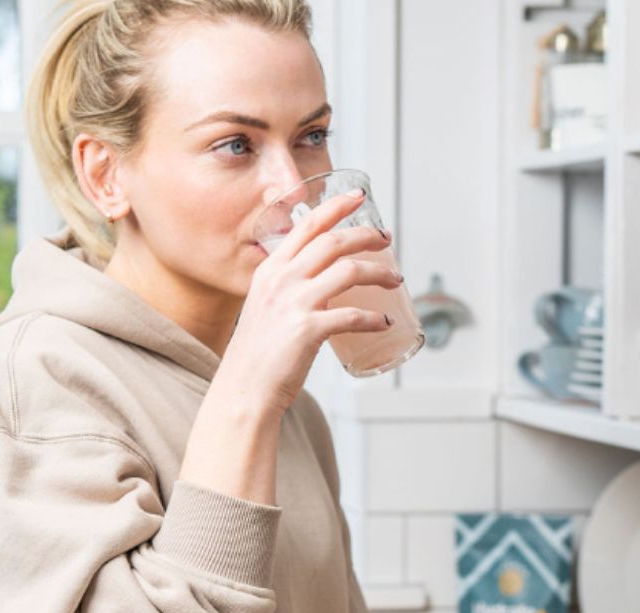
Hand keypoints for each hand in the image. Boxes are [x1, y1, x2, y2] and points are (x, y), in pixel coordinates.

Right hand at [222, 189, 403, 418]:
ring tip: (395, 279)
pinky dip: (374, 317)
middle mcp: (281, 280)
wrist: (244, 389)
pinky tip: (384, 322)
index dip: (336, 206)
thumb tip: (321, 286)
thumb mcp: (265, 308)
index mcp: (270, 270)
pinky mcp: (308, 330)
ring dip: (379, 272)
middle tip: (386, 239)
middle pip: (333, 242)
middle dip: (366, 235)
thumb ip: (288, 291)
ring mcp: (294, 303)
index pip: (307, 225)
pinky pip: (353, 315)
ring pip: (348, 271)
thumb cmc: (258, 355)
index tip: (358, 197)